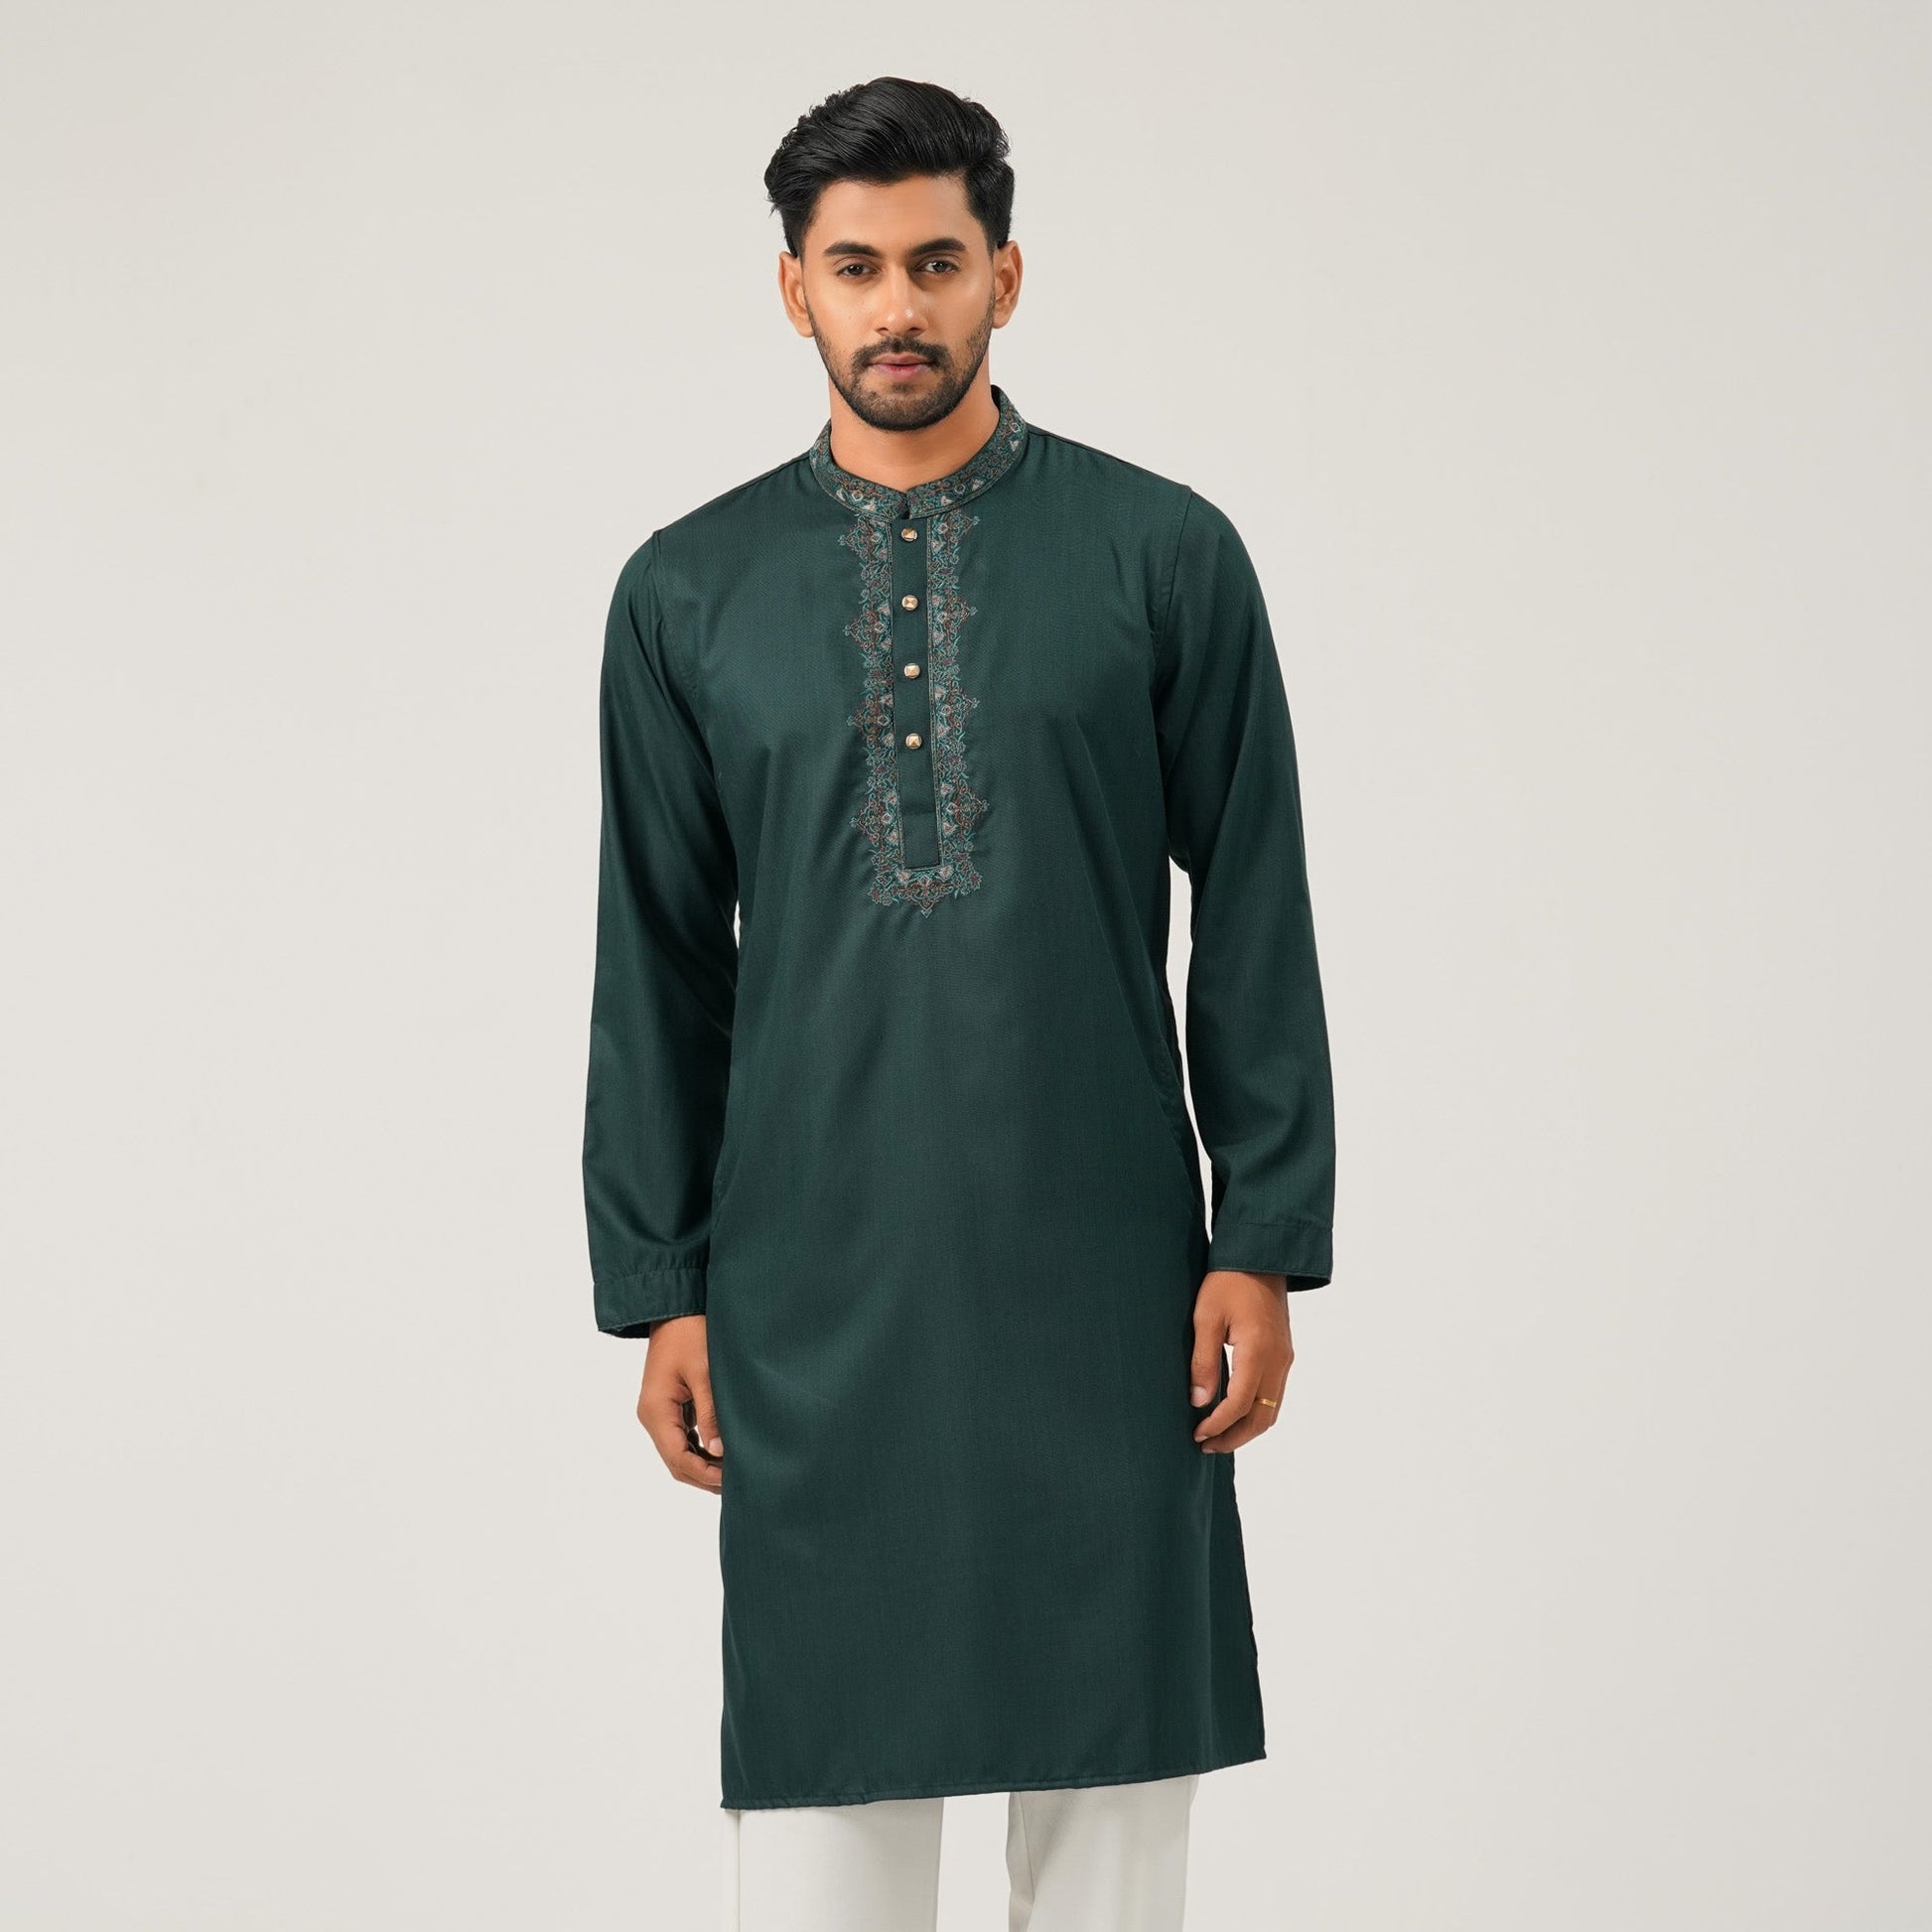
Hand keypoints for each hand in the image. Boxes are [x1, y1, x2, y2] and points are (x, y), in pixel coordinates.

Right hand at [637, 1314, 723, 1492]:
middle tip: (737, 1483)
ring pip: (678, 1451)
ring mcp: (659, 1412)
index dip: (703, 1474)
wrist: (675, 1308)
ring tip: (733, 1472)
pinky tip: (722, 1453)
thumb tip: (719, 1451)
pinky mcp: (669, 1405)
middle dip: (703, 1476)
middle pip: (675, 1460)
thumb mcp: (704, 1372)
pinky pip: (681, 1437)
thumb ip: (710, 1413)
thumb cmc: (690, 1333)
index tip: (731, 1480)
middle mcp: (652, 1415)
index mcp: (656, 1410)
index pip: (677, 1457)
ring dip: (702, 1464)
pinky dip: (699, 1449)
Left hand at [1189, 1269, 1291, 1451]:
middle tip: (1207, 1445)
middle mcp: (1278, 1361)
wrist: (1260, 1257)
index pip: (1240, 1404)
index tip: (1198, 1434)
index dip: (1218, 1425)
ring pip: (1271, 1409)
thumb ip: (1203, 1361)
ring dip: (1247, 1428)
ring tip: (1218, 1436)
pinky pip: (1274, 1395)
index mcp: (1258, 1352)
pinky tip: (1234, 1413)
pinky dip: (1256, 1412)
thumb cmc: (1228, 1282)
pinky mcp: (1283, 1355)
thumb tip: (1198, 1401)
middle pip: (1262, 1416)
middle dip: (1235, 1437)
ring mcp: (1285, 1359)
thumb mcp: (1206, 1318)